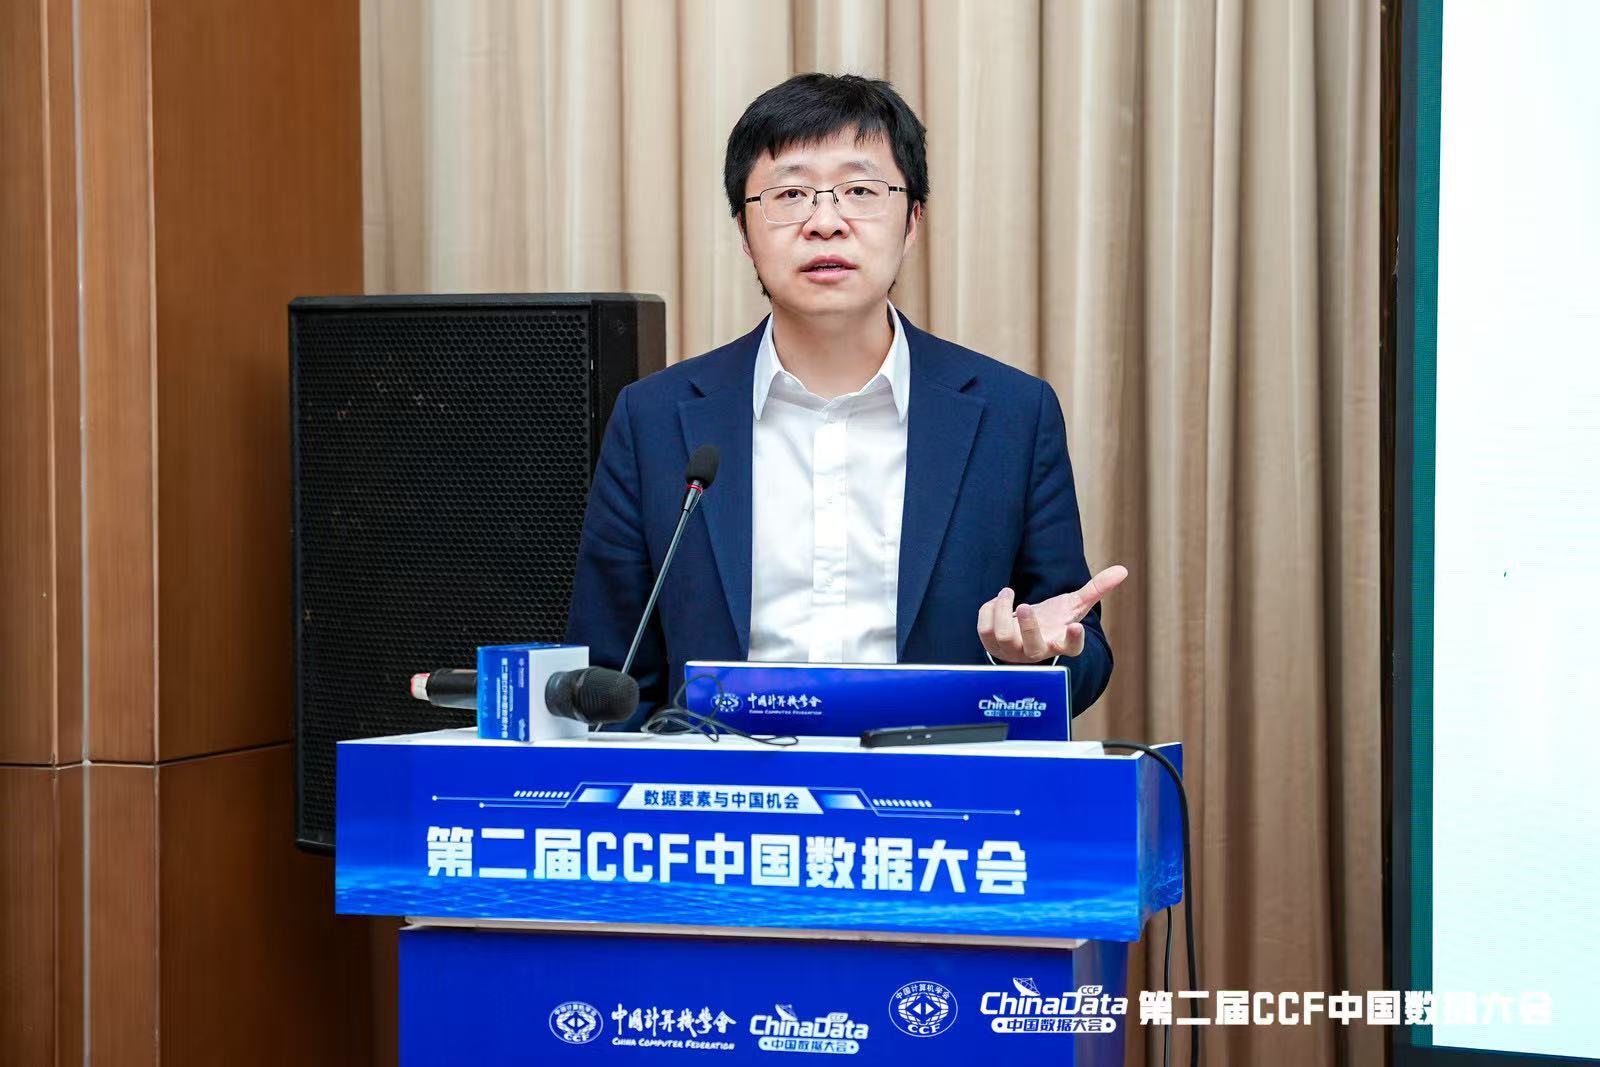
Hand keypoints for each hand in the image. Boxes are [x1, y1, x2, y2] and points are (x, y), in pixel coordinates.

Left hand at [977, 565, 1128, 662]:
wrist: (1025, 634)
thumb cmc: (1053, 620)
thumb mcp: (1074, 605)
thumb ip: (1097, 589)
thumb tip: (1122, 570)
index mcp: (1060, 642)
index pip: (1071, 648)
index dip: (1073, 640)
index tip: (1075, 627)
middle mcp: (1037, 651)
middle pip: (1033, 648)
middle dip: (1028, 627)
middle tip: (1024, 606)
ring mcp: (1013, 651)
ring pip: (1003, 636)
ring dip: (1002, 610)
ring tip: (1008, 592)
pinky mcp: (992, 645)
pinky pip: (984, 630)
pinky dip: (989, 610)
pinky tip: (999, 601)